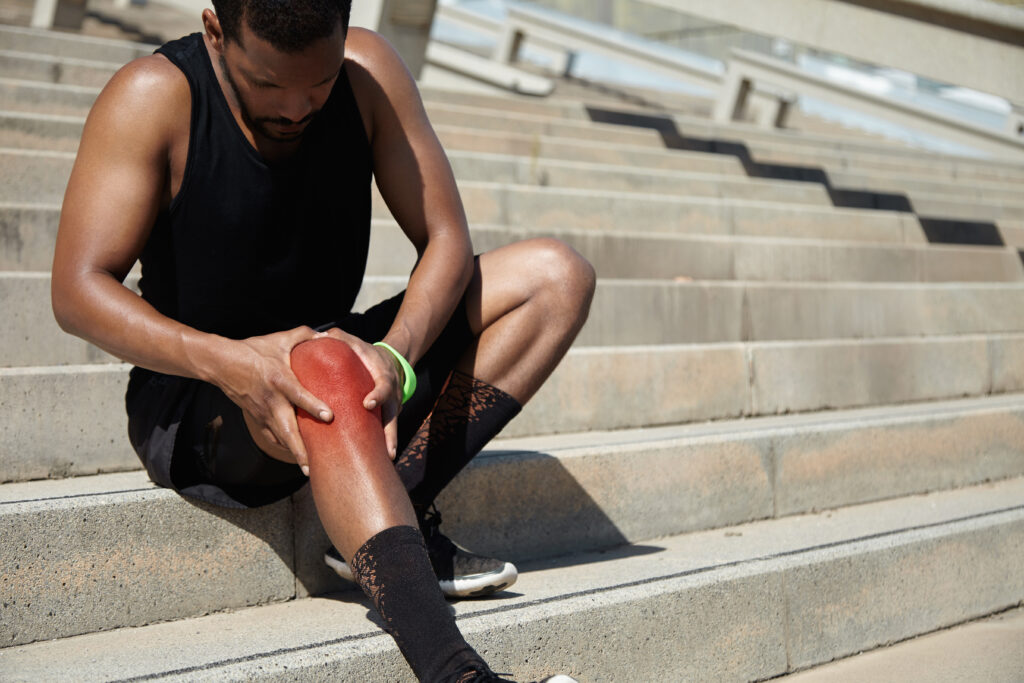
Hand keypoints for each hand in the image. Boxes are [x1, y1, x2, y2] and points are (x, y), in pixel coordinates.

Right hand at [212, 326, 333, 473]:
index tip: (329, 416)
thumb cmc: (253, 350)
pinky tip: (297, 457)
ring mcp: (262, 412)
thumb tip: (328, 335)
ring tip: (310, 470)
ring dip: (294, 454)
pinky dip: (284, 447)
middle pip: (287, 429)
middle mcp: (271, 400)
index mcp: (279, 379)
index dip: (313, 405)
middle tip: (314, 466)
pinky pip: (272, 437)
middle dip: (300, 449)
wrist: (221, 363)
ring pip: (280, 438)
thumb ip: (304, 335)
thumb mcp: (279, 339)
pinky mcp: (257, 418)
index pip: (298, 394)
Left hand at [316, 327, 403, 459]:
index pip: (384, 385)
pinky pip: (386, 431)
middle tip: (386, 450)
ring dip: (389, 444)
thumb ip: (339, 338)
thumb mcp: (355, 342)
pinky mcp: (389, 416)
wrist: (391, 361)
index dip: (378, 395)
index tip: (367, 404)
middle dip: (390, 433)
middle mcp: (393, 393)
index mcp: (384, 375)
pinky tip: (375, 461)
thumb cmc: (366, 353)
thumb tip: (319, 337)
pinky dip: (382, 445)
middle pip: (394, 415)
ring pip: (393, 427)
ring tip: (385, 462)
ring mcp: (394, 406)